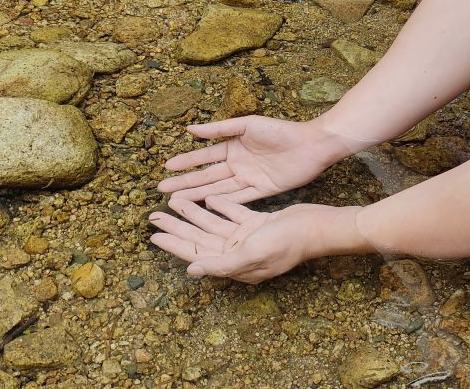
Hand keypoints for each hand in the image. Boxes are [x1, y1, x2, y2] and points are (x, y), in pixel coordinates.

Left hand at [148, 196, 362, 283]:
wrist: (315, 227)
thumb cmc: (285, 243)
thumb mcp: (250, 254)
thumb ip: (220, 263)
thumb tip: (191, 271)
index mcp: (234, 264)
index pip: (197, 253)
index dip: (175, 244)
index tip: (153, 235)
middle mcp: (238, 252)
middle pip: (201, 238)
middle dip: (177, 227)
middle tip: (154, 216)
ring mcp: (248, 238)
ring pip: (214, 224)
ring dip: (195, 212)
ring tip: (175, 201)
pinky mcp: (258, 223)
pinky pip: (233, 214)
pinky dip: (221, 206)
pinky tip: (208, 198)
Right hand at [157, 116, 354, 203]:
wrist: (311, 144)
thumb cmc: (280, 130)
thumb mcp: (247, 125)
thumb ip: (220, 129)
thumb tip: (190, 129)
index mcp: (234, 146)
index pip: (204, 156)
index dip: (185, 162)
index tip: (166, 168)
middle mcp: (238, 164)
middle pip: (207, 176)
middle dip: (185, 183)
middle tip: (162, 191)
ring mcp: (249, 179)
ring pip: (219, 190)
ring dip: (198, 196)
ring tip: (177, 202)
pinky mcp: (263, 191)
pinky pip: (239, 199)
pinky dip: (223, 204)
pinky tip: (206, 209)